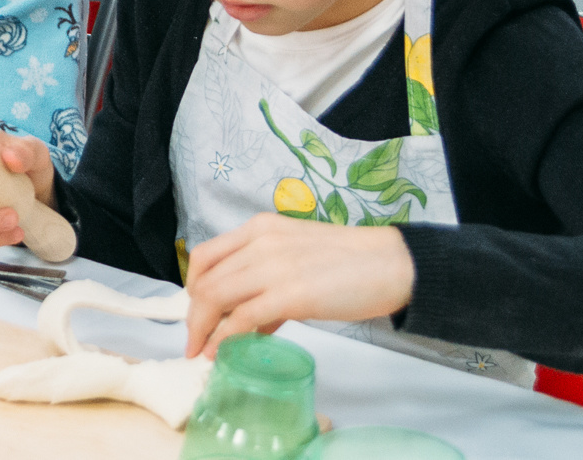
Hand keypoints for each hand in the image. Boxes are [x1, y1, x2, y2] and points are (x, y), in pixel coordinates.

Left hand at [182, 214, 414, 356]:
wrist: (390, 264)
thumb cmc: (348, 264)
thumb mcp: (296, 259)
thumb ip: (267, 284)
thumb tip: (247, 323)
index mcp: (259, 229)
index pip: (205, 256)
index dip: (191, 288)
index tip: (194, 313)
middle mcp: (259, 242)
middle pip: (204, 281)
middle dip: (192, 317)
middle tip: (193, 341)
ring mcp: (273, 267)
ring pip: (215, 298)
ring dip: (202, 330)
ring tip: (203, 352)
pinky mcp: (290, 294)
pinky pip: (242, 319)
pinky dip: (225, 339)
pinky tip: (222, 353)